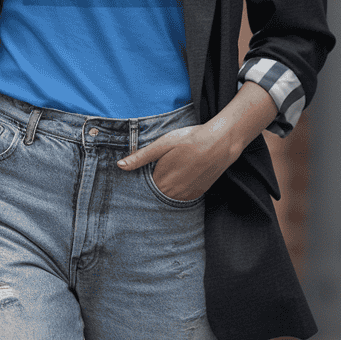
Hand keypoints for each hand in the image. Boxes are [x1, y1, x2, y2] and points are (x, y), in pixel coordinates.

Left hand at [116, 82, 278, 200]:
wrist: (220, 143)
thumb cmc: (190, 140)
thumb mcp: (162, 144)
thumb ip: (141, 157)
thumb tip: (119, 165)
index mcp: (161, 181)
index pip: (142, 191)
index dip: (138, 186)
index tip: (132, 184)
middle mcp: (173, 193)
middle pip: (155, 196)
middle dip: (150, 191)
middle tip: (151, 179)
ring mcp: (187, 195)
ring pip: (169, 198)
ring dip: (165, 192)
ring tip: (168, 178)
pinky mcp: (198, 193)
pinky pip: (183, 199)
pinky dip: (178, 193)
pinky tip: (179, 181)